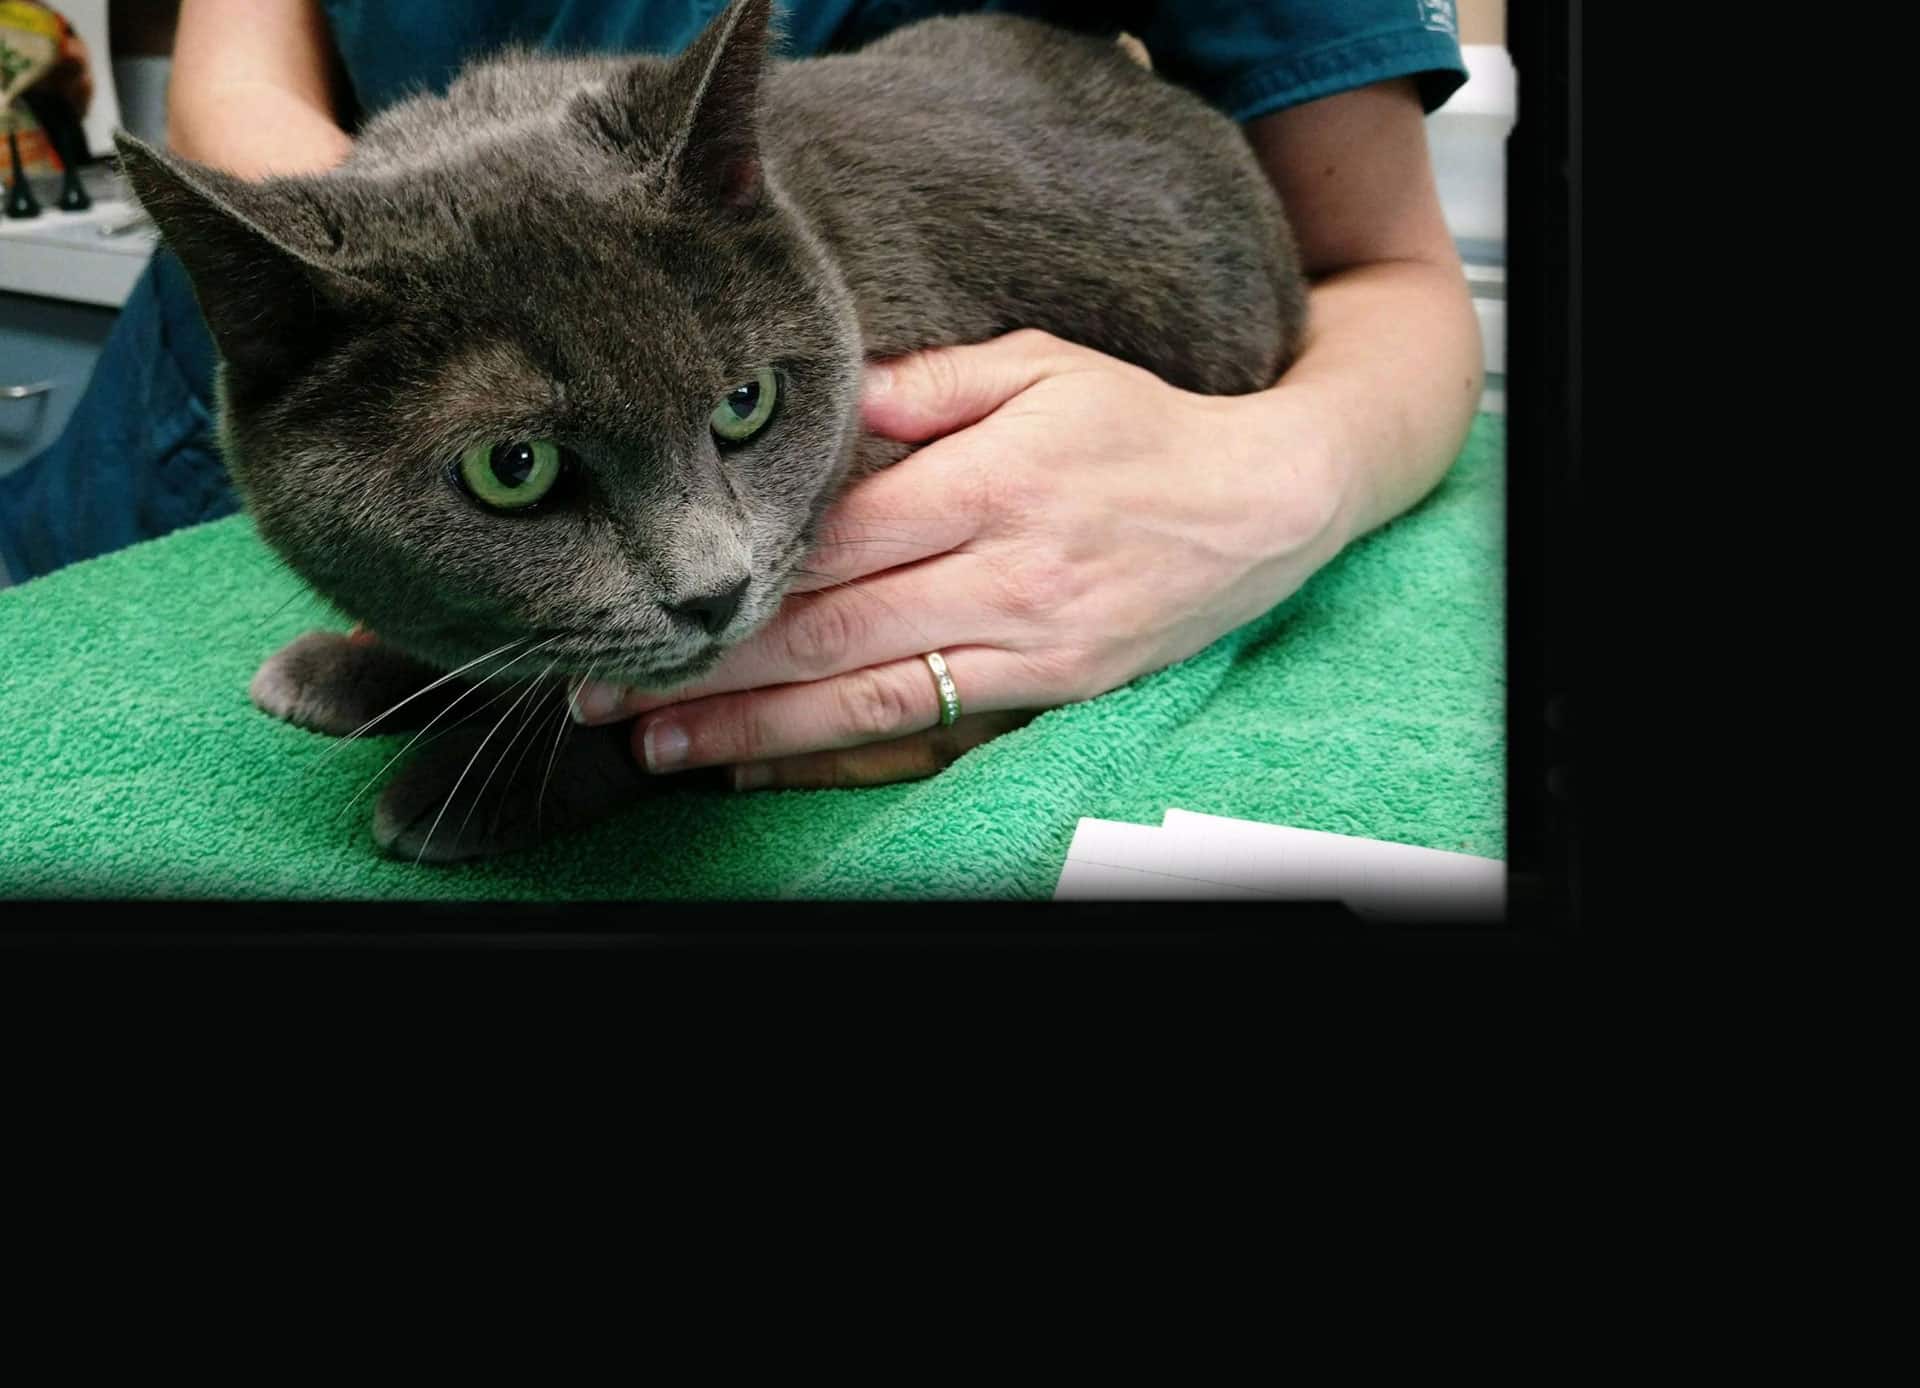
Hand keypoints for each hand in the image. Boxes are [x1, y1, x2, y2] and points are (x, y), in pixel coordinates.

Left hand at [571, 328, 1357, 788]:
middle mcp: (1003, 573)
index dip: (732, 574)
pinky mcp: (1050, 693)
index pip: (834, 537)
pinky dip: (843, 756)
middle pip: (831, 629)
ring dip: (755, 728)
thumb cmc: (1138, 425)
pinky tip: (767, 767)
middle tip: (604, 692)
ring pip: (870, 697)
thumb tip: (823, 394)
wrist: (1265, 506)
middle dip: (710, 665)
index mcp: (988, 480)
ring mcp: (1028, 646)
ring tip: (660, 749)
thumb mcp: (1041, 365)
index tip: (643, 594)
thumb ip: (926, 384)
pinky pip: (931, 732)